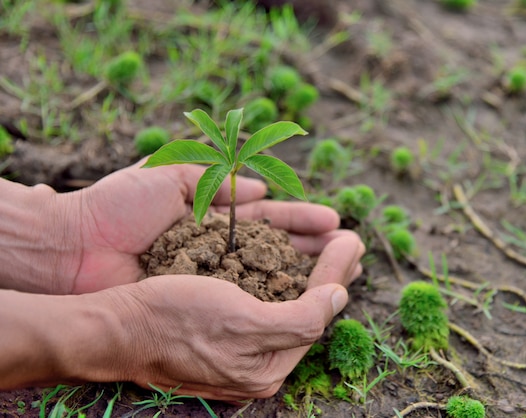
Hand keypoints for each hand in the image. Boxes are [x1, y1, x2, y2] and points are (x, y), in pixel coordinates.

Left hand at [63, 161, 343, 293]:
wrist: (73, 247)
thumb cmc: (117, 206)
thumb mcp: (170, 174)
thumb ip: (217, 178)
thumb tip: (260, 188)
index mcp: (213, 214)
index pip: (268, 217)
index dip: (301, 220)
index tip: (334, 221)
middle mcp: (219, 247)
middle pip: (276, 248)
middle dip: (312, 248)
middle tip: (351, 249)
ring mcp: (211, 276)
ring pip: (266, 276)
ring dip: (303, 274)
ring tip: (341, 272)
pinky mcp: (198, 301)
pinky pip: (242, 300)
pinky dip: (271, 301)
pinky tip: (302, 302)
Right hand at [98, 232, 363, 399]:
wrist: (116, 326)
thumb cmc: (176, 321)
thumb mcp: (245, 324)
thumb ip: (302, 319)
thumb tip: (340, 299)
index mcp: (268, 367)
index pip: (318, 314)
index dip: (338, 273)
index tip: (352, 238)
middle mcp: (257, 361)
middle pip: (306, 310)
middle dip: (330, 273)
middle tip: (350, 243)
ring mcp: (237, 345)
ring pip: (285, 302)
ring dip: (309, 270)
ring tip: (330, 246)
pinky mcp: (220, 328)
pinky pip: (261, 298)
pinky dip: (280, 274)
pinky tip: (287, 258)